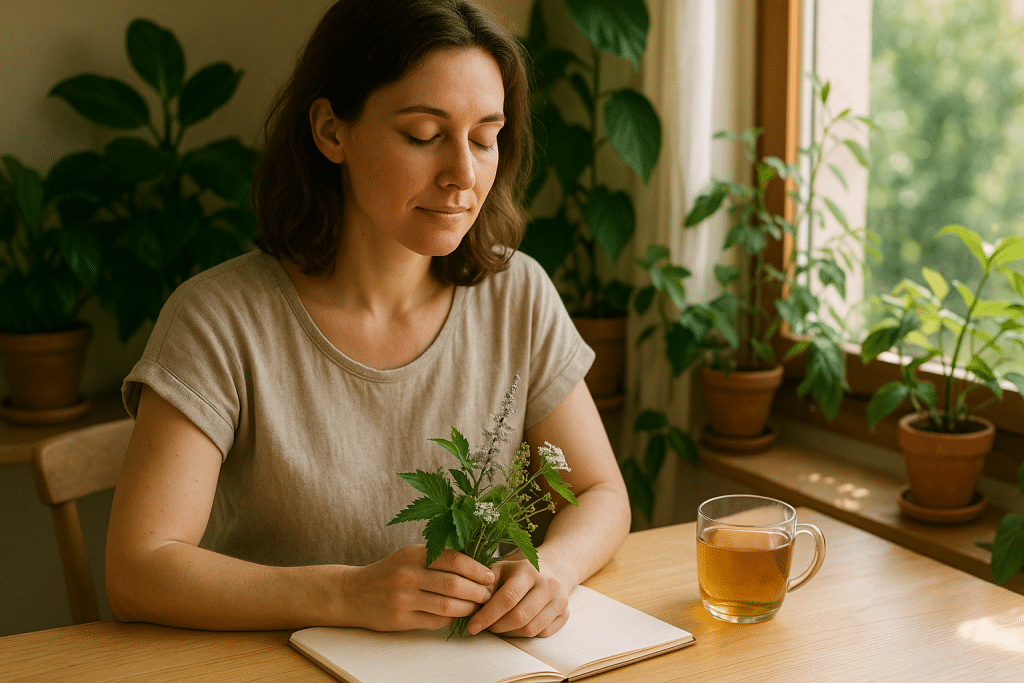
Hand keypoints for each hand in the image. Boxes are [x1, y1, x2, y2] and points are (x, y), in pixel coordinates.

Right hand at [342, 545, 493, 631]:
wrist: (353, 593)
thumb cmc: (389, 572)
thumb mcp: (410, 555)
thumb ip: (437, 558)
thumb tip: (476, 566)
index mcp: (414, 554)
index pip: (454, 560)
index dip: (477, 569)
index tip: (489, 576)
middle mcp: (408, 574)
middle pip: (454, 584)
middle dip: (477, 591)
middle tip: (487, 595)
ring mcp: (403, 598)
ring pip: (447, 606)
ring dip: (468, 608)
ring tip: (476, 607)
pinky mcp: (399, 619)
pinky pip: (434, 621)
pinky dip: (450, 619)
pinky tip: (456, 616)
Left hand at [467, 556, 572, 637]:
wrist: (552, 567)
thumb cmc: (518, 571)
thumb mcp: (501, 569)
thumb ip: (486, 585)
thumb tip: (473, 604)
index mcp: (529, 570)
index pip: (507, 598)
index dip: (487, 615)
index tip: (472, 626)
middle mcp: (548, 584)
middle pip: (519, 617)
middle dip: (497, 627)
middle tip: (485, 627)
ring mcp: (560, 599)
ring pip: (531, 629)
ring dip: (509, 633)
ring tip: (498, 626)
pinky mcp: (565, 613)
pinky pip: (542, 634)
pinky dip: (525, 635)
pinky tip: (516, 627)